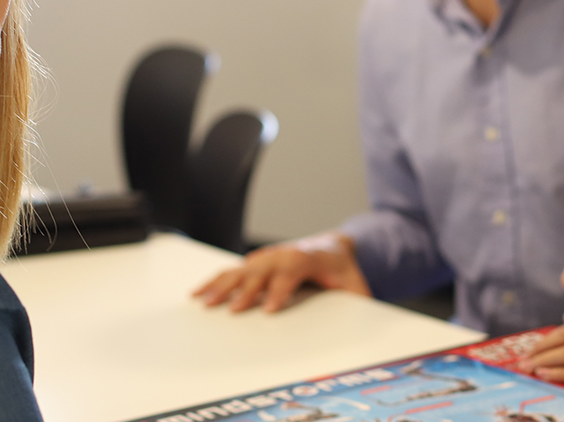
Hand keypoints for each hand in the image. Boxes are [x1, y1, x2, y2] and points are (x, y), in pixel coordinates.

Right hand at [192, 232, 369, 311]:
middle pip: (262, 270)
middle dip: (248, 290)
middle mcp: (284, 255)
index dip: (282, 289)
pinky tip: (198, 293)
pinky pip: (232, 271)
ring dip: (223, 285)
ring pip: (241, 269)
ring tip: (205, 301)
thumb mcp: (356, 283)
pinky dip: (214, 281)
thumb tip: (365, 318)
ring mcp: (268, 257)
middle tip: (234, 310)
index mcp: (308, 257)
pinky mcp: (257, 263)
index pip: (292, 271)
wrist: (334, 246)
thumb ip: (358, 300)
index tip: (272, 309)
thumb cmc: (342, 268)